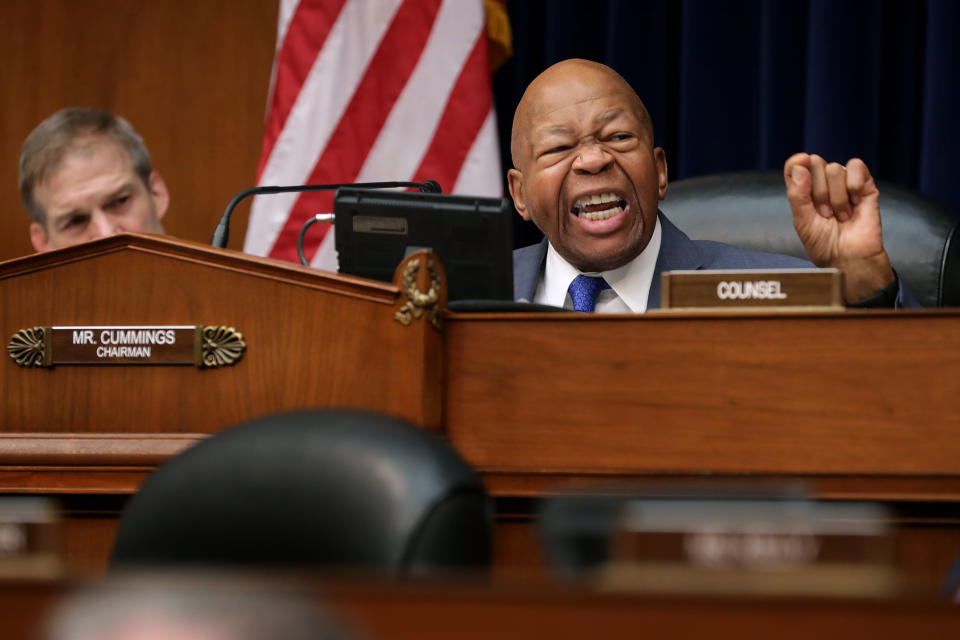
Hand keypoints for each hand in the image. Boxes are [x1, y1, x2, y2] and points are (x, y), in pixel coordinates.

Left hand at [784, 153, 894, 301]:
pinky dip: (853, 185)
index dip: (796, 162)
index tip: (801, 163)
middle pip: (815, 164)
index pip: (795, 166)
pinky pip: (856, 166)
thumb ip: (797, 194)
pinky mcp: (864, 184)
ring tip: (840, 215)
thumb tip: (799, 167)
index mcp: (804, 191)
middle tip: (825, 214)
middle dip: (818, 191)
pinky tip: (855, 202)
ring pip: (834, 169)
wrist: (849, 256)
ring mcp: (843, 182)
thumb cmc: (824, 243)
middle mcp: (823, 183)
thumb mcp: (802, 221)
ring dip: (836, 197)